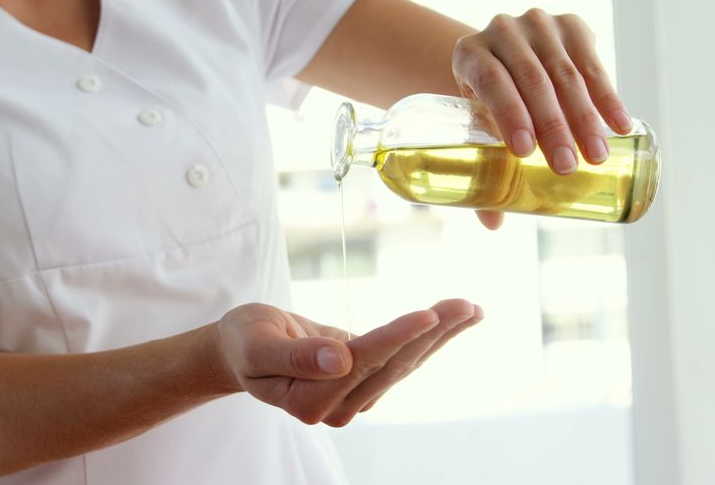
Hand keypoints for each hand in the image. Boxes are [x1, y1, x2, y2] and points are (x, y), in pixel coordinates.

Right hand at [215, 299, 481, 426]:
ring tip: (471, 309)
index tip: (429, 315)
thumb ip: (296, 356)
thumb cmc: (246, 341)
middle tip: (466, 305)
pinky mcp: (365, 385)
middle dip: (432, 333)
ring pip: (404, 363)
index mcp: (308, 401)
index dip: (395, 338)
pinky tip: (455, 321)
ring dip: (441, 335)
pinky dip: (431, 338)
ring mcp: (353, 400)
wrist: (243, 348)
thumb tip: (339, 360)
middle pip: (392, 366)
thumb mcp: (258, 344)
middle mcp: (336, 408)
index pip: (360, 364)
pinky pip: (402, 358)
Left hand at [452, 9, 633, 229]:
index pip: (492, 82)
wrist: (502, 55)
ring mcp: (539, 24)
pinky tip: (621, 126)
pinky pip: (593, 63)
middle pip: (533, 81)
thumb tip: (493, 223)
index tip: (524, 152)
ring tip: (597, 157)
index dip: (509, 114)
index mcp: (469, 54)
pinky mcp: (571, 25)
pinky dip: (608, 98)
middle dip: (554, 127)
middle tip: (568, 167)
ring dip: (585, 118)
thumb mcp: (473, 123)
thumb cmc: (483, 101)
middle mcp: (502, 31)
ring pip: (566, 74)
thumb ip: (480, 166)